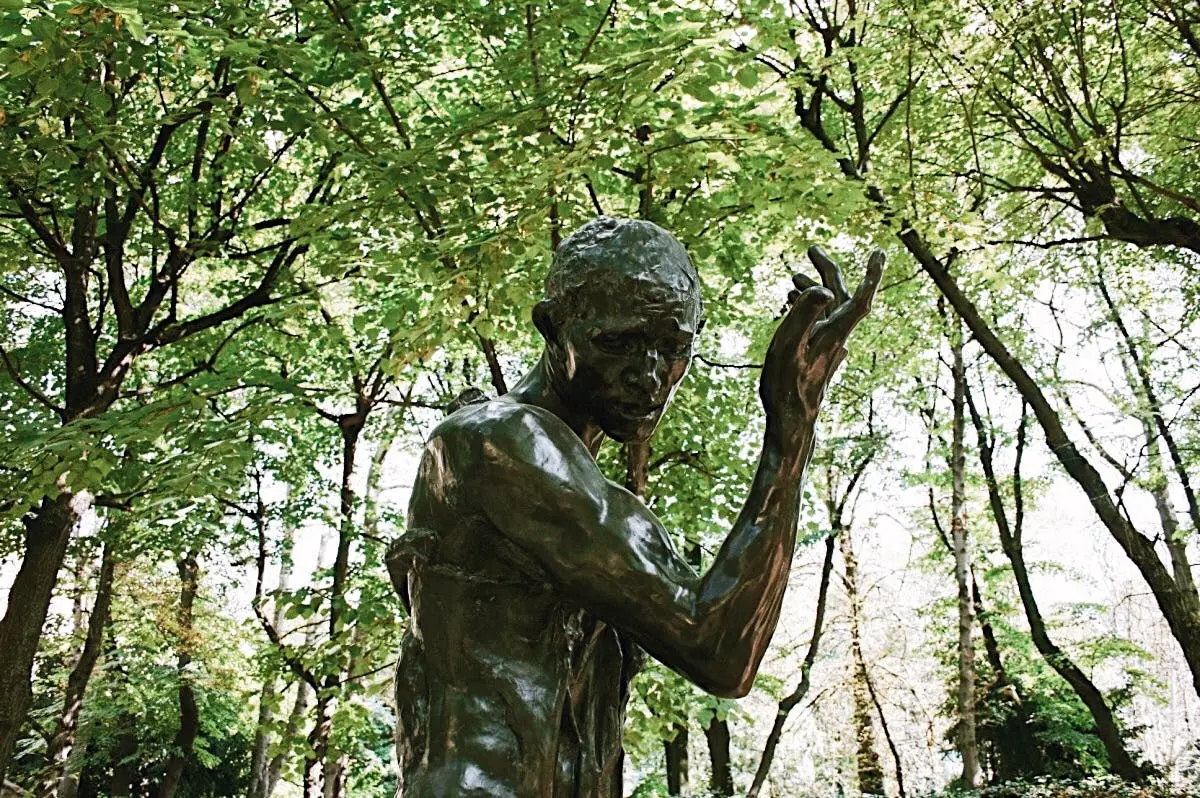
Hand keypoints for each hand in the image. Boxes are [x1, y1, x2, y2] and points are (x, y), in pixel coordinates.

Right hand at [760, 246, 882, 436]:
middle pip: (839, 298)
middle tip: (811, 249)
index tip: (879, 252)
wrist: (792, 421)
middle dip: (827, 271)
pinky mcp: (821, 356)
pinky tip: (793, 305)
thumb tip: (823, 290)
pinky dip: (808, 308)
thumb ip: (804, 314)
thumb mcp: (788, 346)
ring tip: (793, 276)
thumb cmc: (786, 386)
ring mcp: (830, 348)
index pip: (859, 297)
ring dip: (814, 290)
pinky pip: (819, 323)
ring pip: (827, 311)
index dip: (871, 274)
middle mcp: (837, 338)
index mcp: (835, 333)